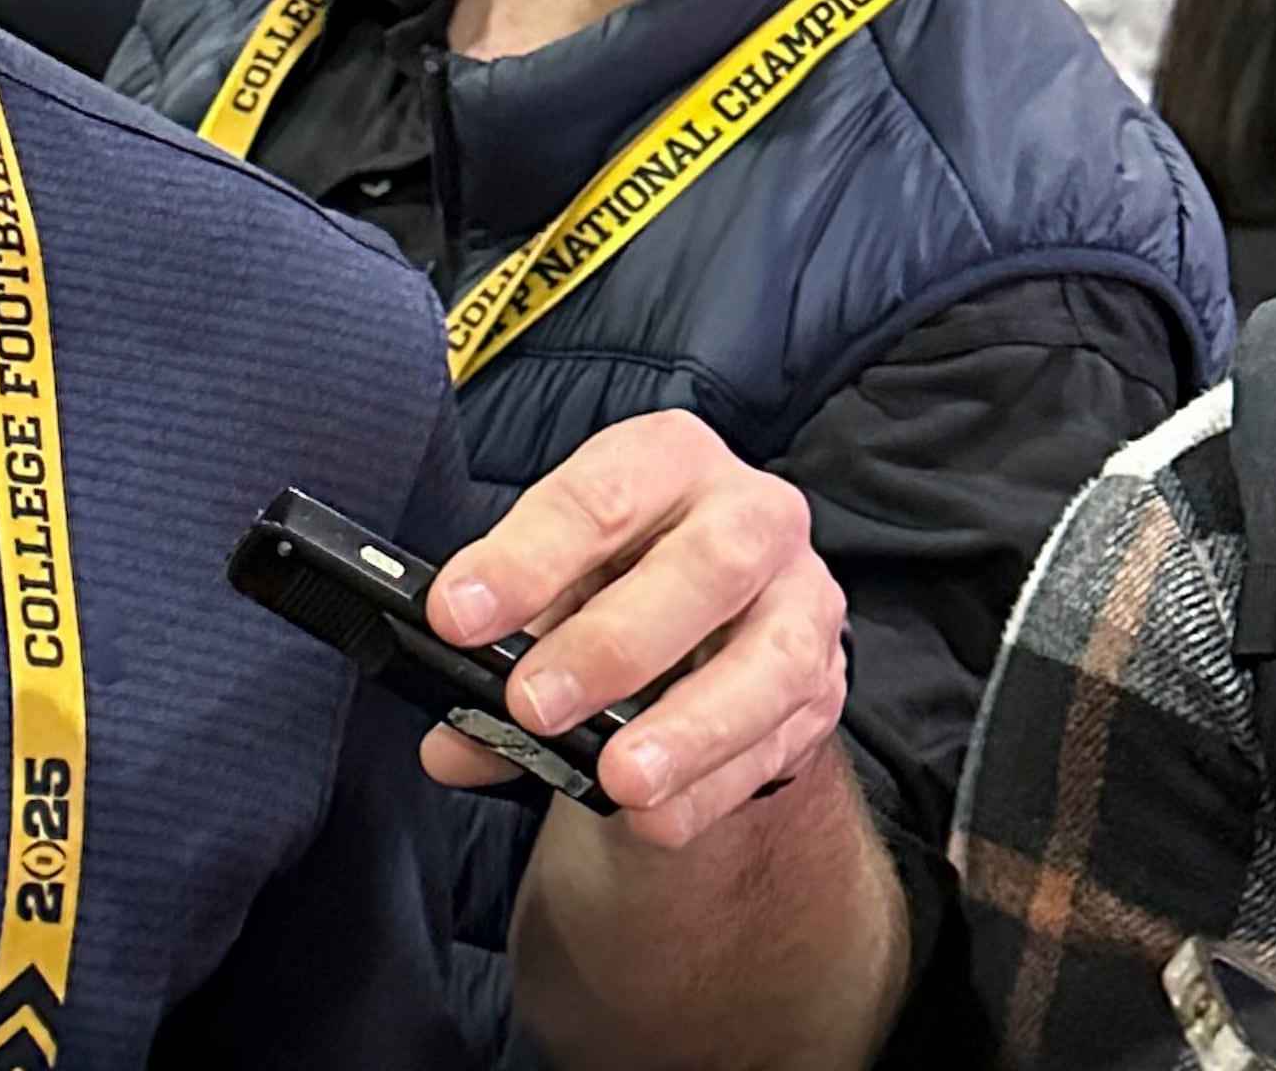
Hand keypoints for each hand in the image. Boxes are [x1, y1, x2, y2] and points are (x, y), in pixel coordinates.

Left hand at [421, 410, 848, 849]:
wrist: (705, 626)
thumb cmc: (611, 582)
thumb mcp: (548, 590)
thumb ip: (498, 656)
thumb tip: (451, 745)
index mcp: (667, 458)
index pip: (601, 496)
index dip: (525, 558)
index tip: (454, 617)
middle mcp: (752, 515)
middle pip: (707, 566)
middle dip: (614, 643)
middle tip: (532, 706)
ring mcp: (804, 601)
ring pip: (769, 662)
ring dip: (687, 729)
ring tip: (616, 780)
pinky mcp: (824, 686)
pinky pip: (780, 741)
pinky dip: (713, 787)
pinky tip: (658, 817)